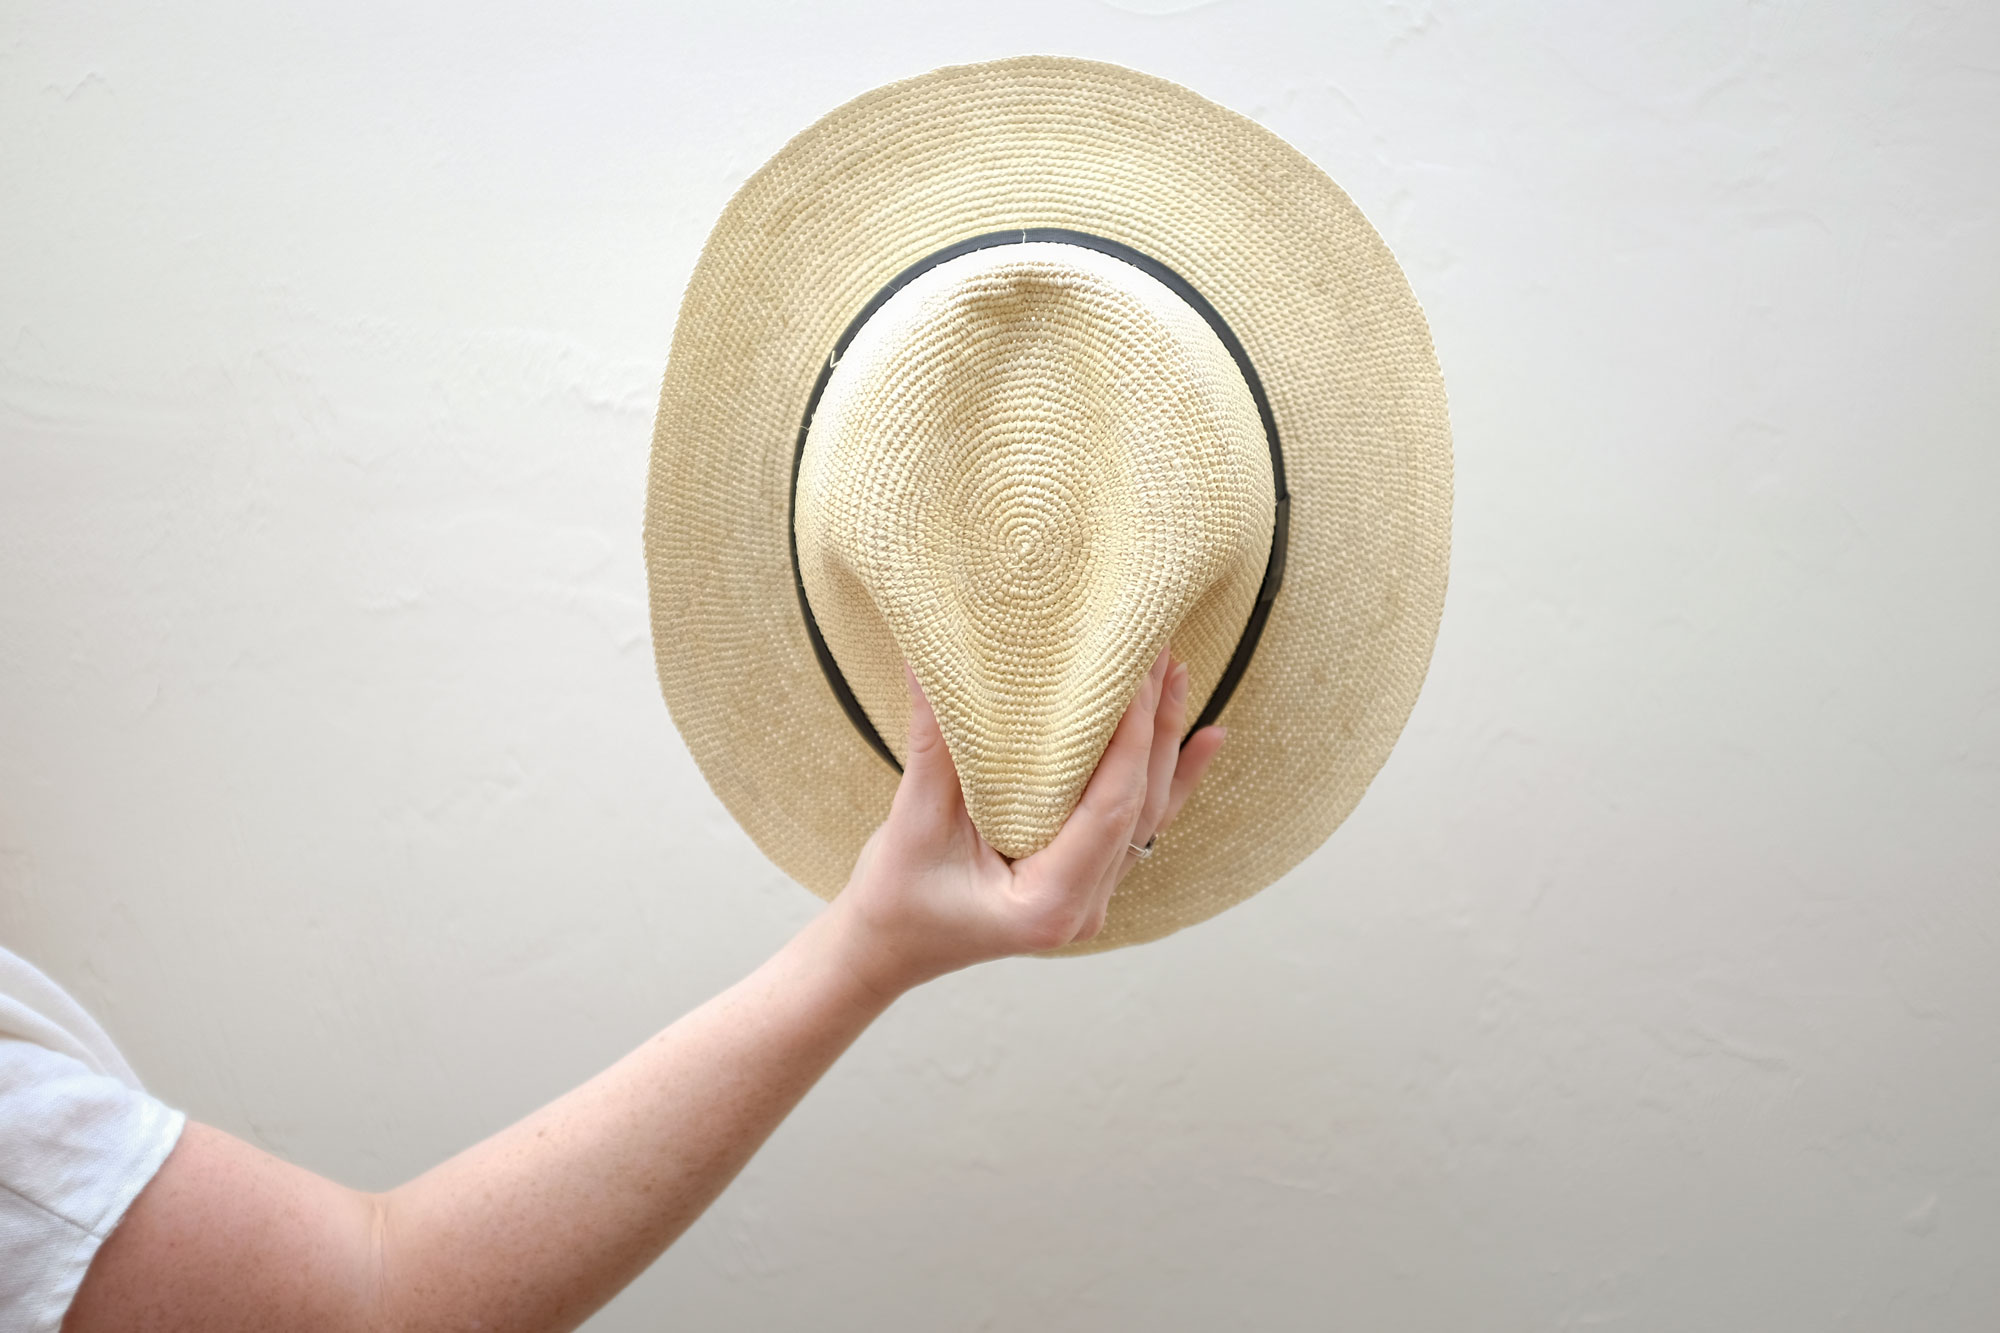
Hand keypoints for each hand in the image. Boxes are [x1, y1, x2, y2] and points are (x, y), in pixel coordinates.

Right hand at [824, 648, 1226, 998]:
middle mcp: (1085, 906)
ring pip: (1148, 813)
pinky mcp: (1086, 879)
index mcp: (1050, 904)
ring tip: (1177, 674)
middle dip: (1152, 726)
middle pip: (1139, 806)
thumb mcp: (912, 822)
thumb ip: (934, 745)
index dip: (1130, 739)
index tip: (1134, 674)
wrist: (885, 950)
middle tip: (1158, 652)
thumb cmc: (893, 899)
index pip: (1111, 809)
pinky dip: (1172, 778)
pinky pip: (1139, 825)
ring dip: (1163, 742)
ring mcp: (1091, 897)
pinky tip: (1208, 736)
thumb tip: (929, 662)